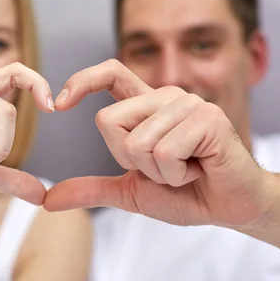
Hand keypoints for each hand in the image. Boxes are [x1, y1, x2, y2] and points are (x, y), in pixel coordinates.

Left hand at [44, 59, 270, 227]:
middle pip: (108, 121)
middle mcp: (167, 97)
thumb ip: (92, 189)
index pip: (111, 73)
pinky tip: (198, 170)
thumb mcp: (131, 190)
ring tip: (184, 170)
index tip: (58, 104)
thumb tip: (49, 200)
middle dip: (129, 160)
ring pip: (137, 142)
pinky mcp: (207, 118)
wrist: (230, 207)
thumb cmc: (187, 193)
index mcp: (148, 107)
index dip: (83, 81)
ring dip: (157, 172)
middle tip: (164, 168)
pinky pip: (165, 151)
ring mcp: (188, 104)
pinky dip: (176, 174)